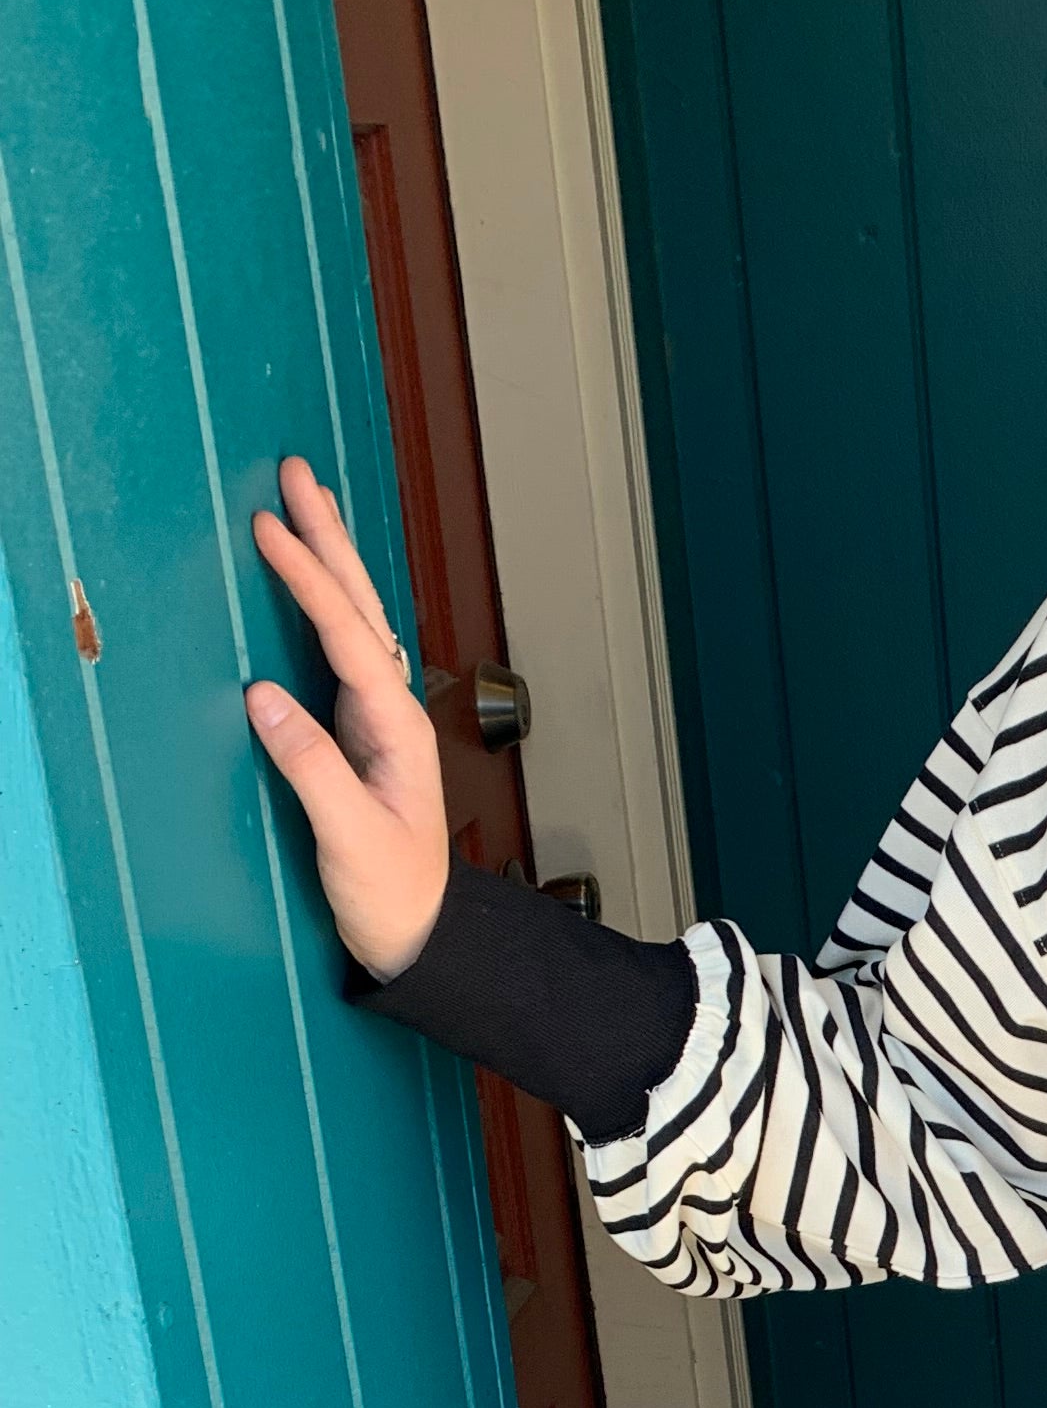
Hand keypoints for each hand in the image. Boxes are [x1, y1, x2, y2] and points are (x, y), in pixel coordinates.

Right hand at [244, 457, 449, 980]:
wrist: (423, 934)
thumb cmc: (392, 893)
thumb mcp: (348, 836)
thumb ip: (310, 767)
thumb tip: (262, 696)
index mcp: (395, 727)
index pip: (347, 634)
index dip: (309, 578)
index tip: (270, 529)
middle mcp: (394, 712)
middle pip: (359, 607)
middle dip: (328, 538)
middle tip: (296, 473)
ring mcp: (380, 718)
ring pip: (355, 620)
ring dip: (330, 560)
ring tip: (304, 503)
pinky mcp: (362, 732)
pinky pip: (342, 649)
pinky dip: (326, 604)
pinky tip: (316, 581)